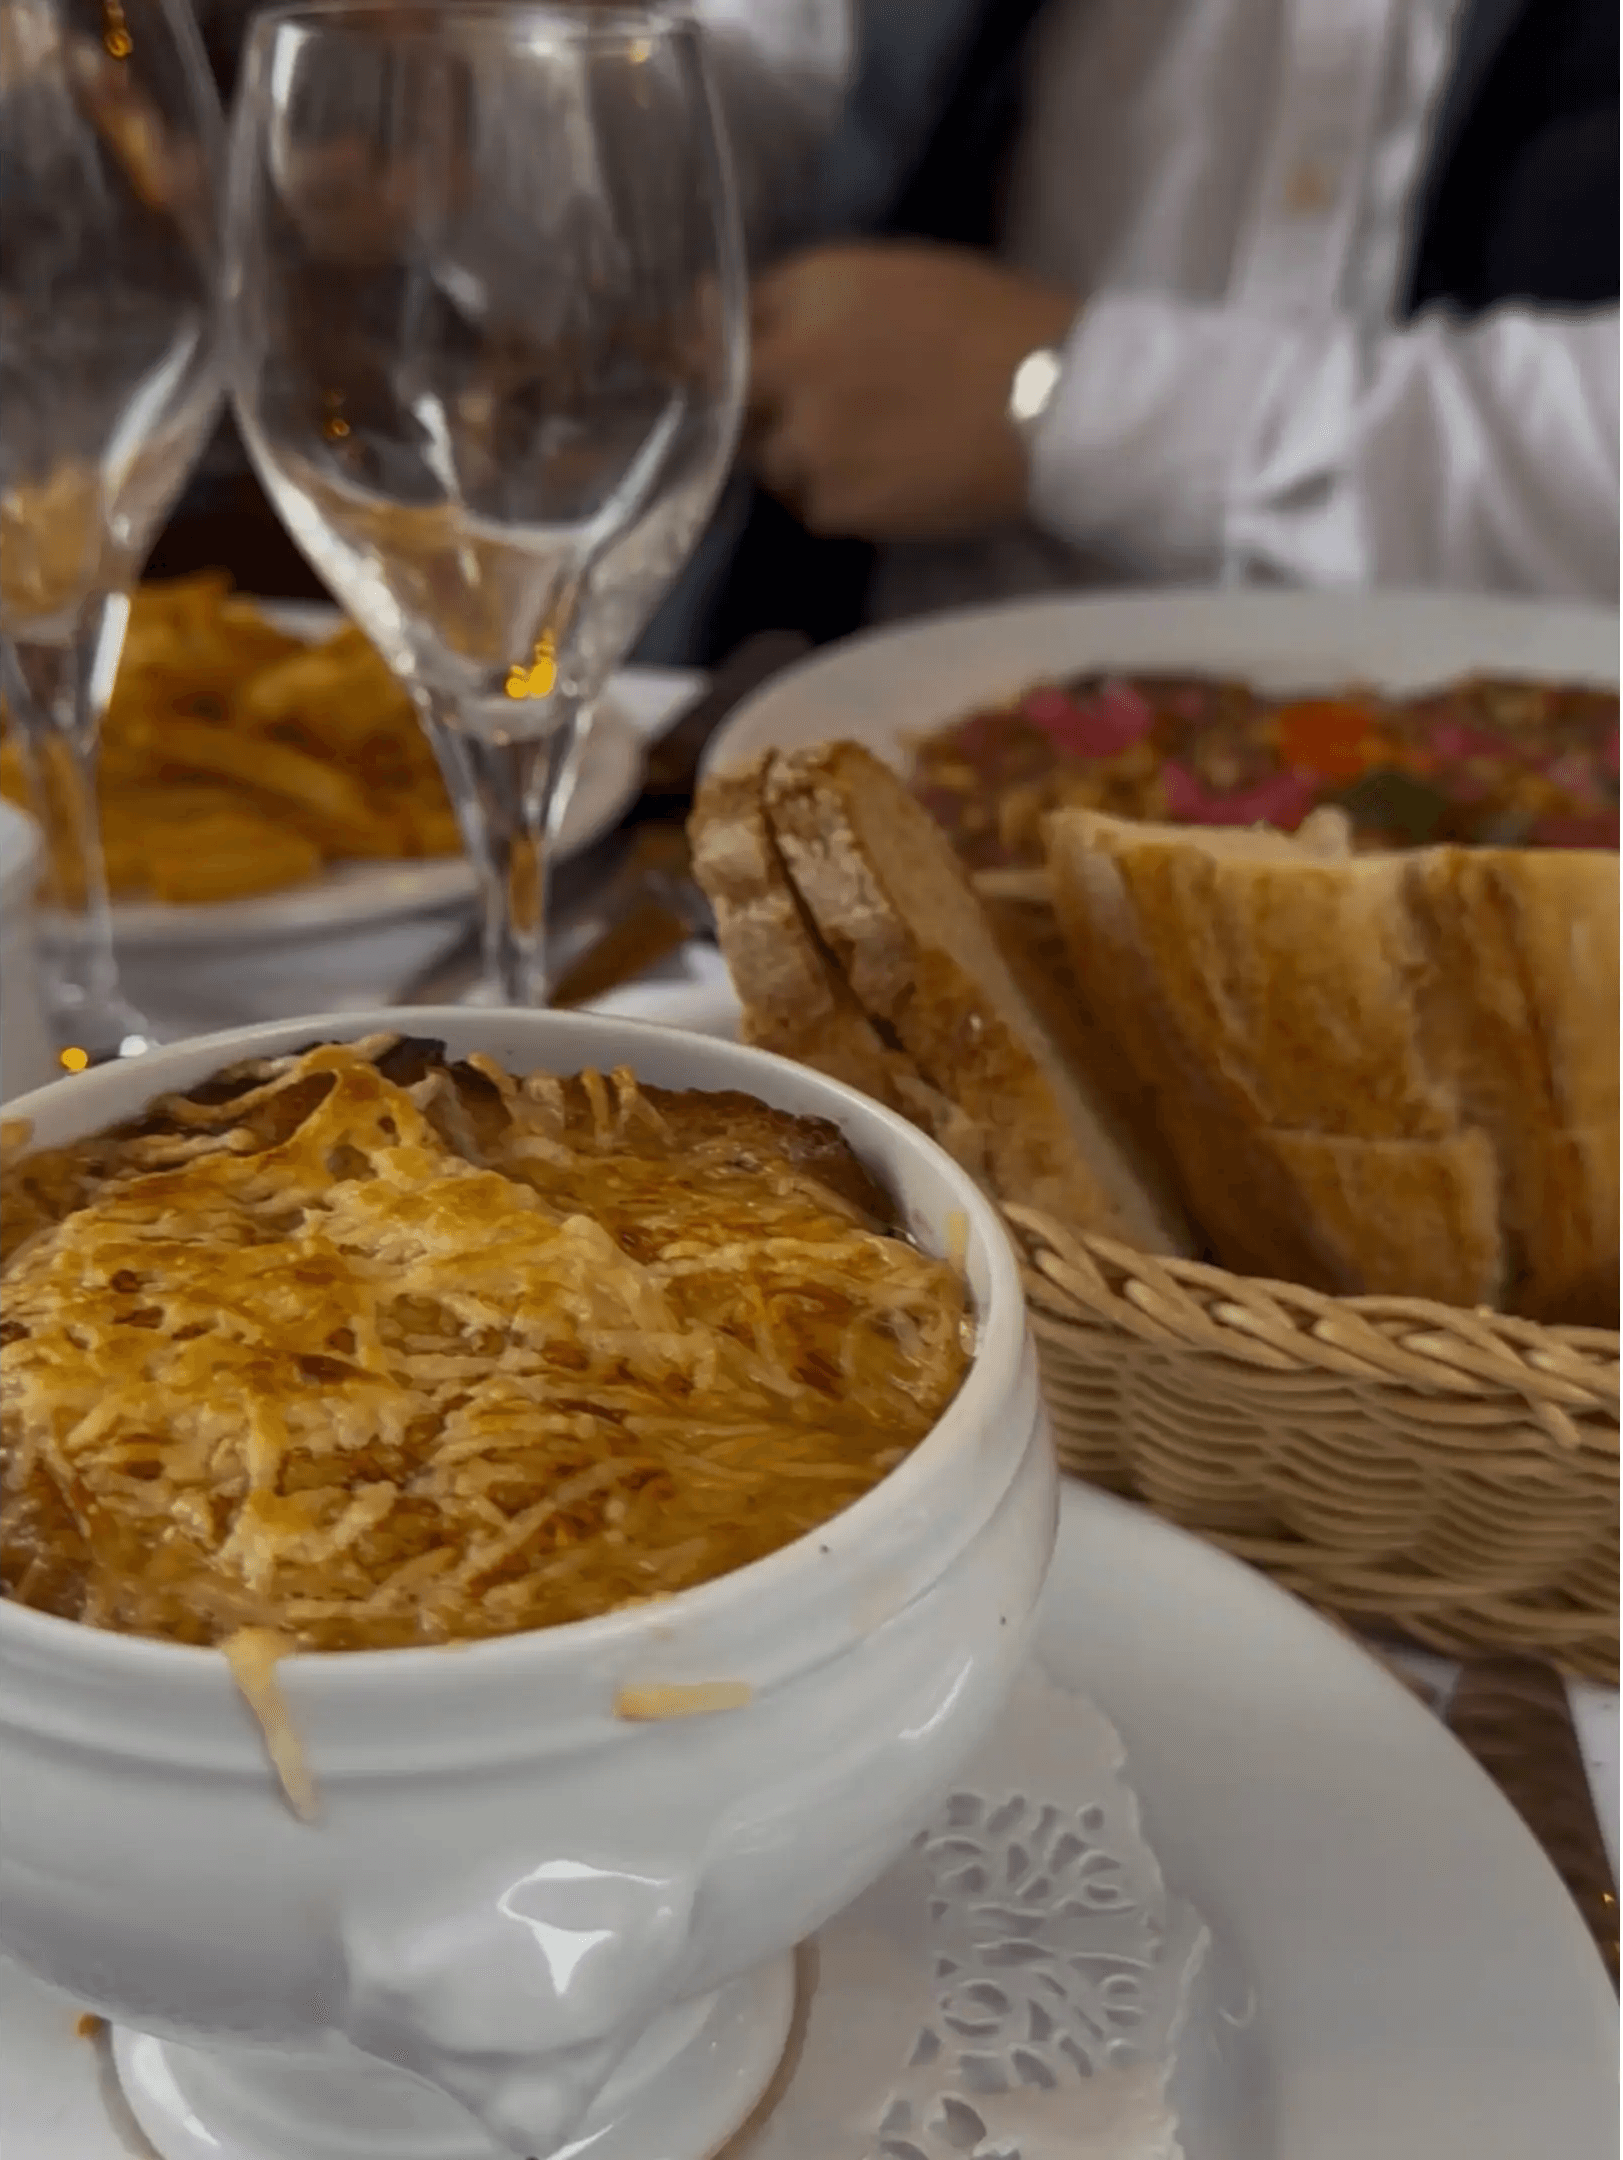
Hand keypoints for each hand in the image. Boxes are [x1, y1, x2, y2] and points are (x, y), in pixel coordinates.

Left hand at [748, 243, 1077, 542]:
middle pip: (729, 400)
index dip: (721, 350)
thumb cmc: (997, 325)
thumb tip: (737, 318)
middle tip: (812, 419)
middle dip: (756, 411)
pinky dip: (839, 502)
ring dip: (801, 461)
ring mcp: (807, 438)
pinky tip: (890, 484)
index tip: (725, 367)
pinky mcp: (834, 502)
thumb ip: (815, 299)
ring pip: (767, 462)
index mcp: (812, 289)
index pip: (720, 324)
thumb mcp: (898, 277)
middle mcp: (791, 360)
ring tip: (870, 454)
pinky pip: (810, 508)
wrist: (1057, 401)